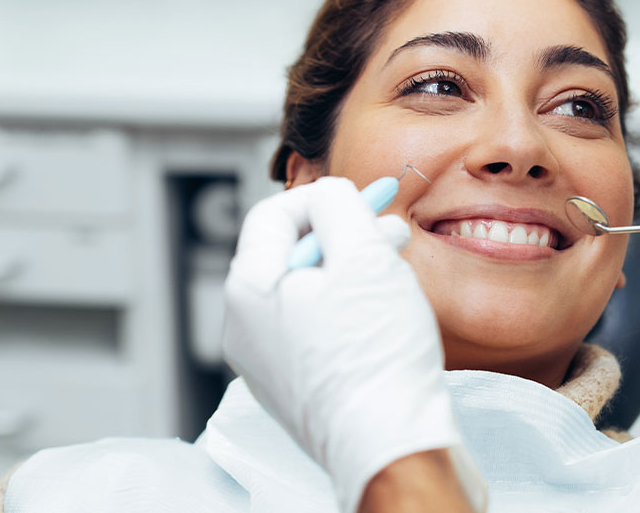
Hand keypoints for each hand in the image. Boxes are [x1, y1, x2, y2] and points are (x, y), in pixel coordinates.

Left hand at [222, 178, 485, 512]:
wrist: (389, 446)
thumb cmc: (375, 359)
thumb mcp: (362, 255)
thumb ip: (338, 206)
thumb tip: (327, 193)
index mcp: (247, 290)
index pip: (273, 215)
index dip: (323, 197)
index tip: (366, 200)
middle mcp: (245, 328)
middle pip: (289, 254)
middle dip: (342, 235)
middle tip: (389, 232)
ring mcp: (267, 363)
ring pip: (306, 293)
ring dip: (349, 272)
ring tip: (394, 272)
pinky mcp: (296, 388)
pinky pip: (314, 331)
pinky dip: (346, 312)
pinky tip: (382, 317)